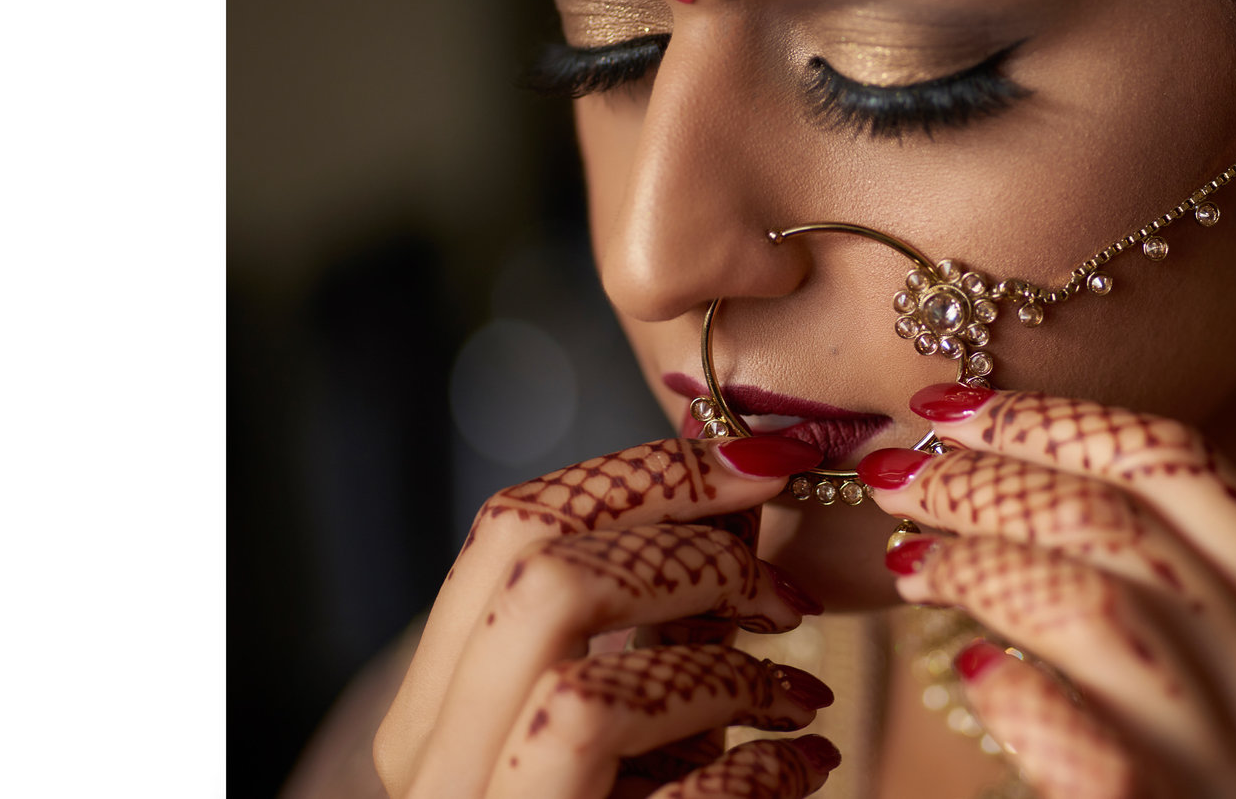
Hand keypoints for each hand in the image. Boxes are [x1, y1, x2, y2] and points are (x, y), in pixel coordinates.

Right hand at [376, 437, 846, 797]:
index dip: (640, 475)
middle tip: (783, 588)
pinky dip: (752, 766)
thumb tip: (735, 490)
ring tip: (791, 693)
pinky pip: (655, 785)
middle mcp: (434, 776)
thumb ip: (649, 629)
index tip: (757, 468)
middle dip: (687, 551)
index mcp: (434, 717)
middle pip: (535, 576)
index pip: (508, 531)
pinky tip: (801, 768)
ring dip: (722, 669)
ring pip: (586, 684)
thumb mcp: (632, 729)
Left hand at [865, 383, 1235, 798]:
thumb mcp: (1218, 691)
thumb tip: (983, 454)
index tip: (944, 405)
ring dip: (979, 560)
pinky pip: (1093, 746)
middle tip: (893, 473)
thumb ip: (1152, 586)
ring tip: (908, 556)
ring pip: (1100, 606)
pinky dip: (1018, 695)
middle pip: (1128, 523)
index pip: (1186, 467)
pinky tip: (968, 673)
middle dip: (988, 478)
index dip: (1050, 418)